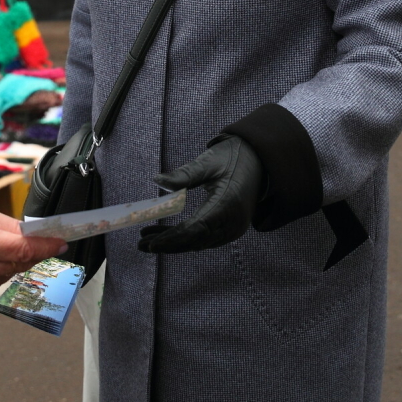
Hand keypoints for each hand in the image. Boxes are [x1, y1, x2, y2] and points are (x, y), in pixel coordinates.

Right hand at [0, 207, 67, 294]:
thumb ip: (10, 226)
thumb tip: (35, 233)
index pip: (24, 248)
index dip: (46, 246)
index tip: (61, 243)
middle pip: (24, 261)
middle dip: (38, 251)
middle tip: (46, 241)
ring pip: (16, 271)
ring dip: (21, 259)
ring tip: (12, 246)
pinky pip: (4, 278)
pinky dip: (7, 267)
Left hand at [137, 135, 262, 253]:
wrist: (260, 162)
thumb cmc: (233, 157)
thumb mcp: (208, 161)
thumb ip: (183, 175)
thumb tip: (156, 181)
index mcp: (228, 204)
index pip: (196, 229)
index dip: (172, 239)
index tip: (151, 243)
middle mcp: (233, 222)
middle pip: (196, 241)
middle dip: (168, 244)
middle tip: (140, 244)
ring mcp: (234, 228)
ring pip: (199, 242)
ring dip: (174, 243)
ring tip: (146, 239)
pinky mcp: (230, 229)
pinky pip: (205, 238)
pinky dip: (185, 238)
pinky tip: (165, 234)